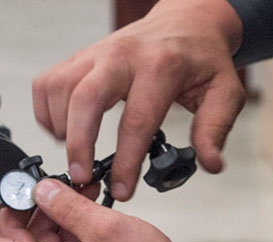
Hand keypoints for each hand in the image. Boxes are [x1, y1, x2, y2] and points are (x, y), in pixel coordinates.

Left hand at [0, 180, 255, 241]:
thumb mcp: (105, 228)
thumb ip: (67, 206)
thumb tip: (40, 190)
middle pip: (20, 240)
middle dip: (29, 206)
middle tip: (43, 182)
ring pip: (44, 241)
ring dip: (55, 213)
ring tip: (78, 190)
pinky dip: (71, 226)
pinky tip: (88, 206)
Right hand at [34, 0, 245, 200]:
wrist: (186, 22)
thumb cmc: (201, 58)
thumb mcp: (225, 91)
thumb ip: (215, 128)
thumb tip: (209, 163)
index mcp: (161, 67)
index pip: (136, 120)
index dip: (126, 161)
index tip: (123, 189)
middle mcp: (122, 56)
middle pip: (85, 98)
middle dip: (79, 144)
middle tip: (82, 177)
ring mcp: (96, 53)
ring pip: (59, 89)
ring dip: (61, 128)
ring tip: (78, 154)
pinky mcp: (79, 56)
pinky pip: (47, 83)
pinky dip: (47, 112)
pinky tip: (65, 130)